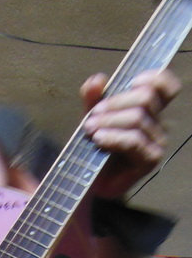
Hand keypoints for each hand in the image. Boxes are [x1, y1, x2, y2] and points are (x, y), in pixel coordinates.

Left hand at [81, 69, 180, 196]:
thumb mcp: (92, 116)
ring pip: (138, 119)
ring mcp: (157, 142)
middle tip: (93, 115)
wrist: (92, 179)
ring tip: (90, 129)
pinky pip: (134, 141)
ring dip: (109, 121)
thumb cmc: (97, 146)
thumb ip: (93, 98)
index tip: (131, 81)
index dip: (155, 78)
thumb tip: (97, 80)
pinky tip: (98, 139)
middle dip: (116, 103)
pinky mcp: (150, 159)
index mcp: (150, 109)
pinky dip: (114, 137)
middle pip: (146, 98)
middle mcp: (158, 123)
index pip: (167, 87)